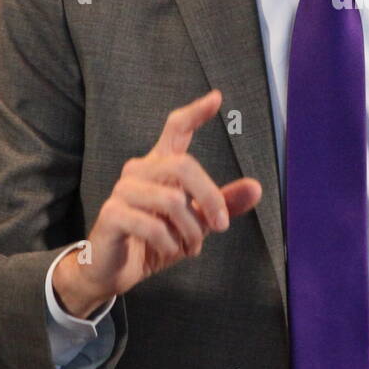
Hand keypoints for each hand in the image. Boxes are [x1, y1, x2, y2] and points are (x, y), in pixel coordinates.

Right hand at [52, 89, 261, 316]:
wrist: (113, 270)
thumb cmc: (154, 241)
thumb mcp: (196, 223)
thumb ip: (223, 205)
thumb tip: (256, 188)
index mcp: (159, 166)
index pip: (175, 129)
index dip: (195, 112)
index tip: (216, 98)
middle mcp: (139, 171)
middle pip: (184, 165)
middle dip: (210, 197)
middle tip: (220, 226)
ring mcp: (123, 191)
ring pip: (172, 200)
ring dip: (190, 231)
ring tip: (189, 247)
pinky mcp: (112, 214)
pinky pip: (153, 225)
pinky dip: (170, 244)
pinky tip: (169, 251)